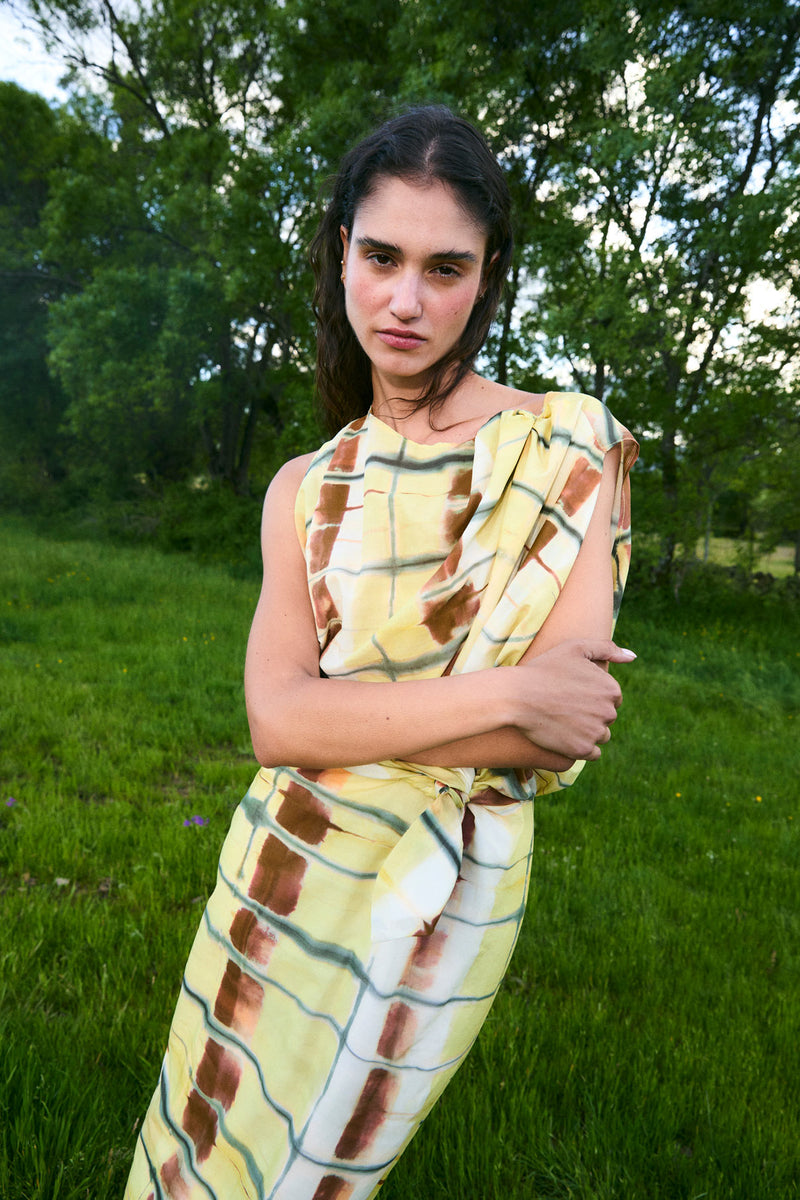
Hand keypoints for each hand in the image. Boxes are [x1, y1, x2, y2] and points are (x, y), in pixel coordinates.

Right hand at [510, 639, 635, 761]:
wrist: (517, 696)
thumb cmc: (544, 669)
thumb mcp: (575, 648)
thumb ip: (607, 649)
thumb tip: (632, 657)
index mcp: (611, 688)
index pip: (613, 698)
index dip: (593, 696)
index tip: (574, 694)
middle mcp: (608, 711)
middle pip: (607, 717)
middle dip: (592, 714)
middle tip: (566, 707)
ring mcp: (595, 732)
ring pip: (601, 735)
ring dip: (588, 732)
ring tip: (565, 722)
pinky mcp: (581, 750)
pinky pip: (592, 753)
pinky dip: (582, 747)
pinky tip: (566, 736)